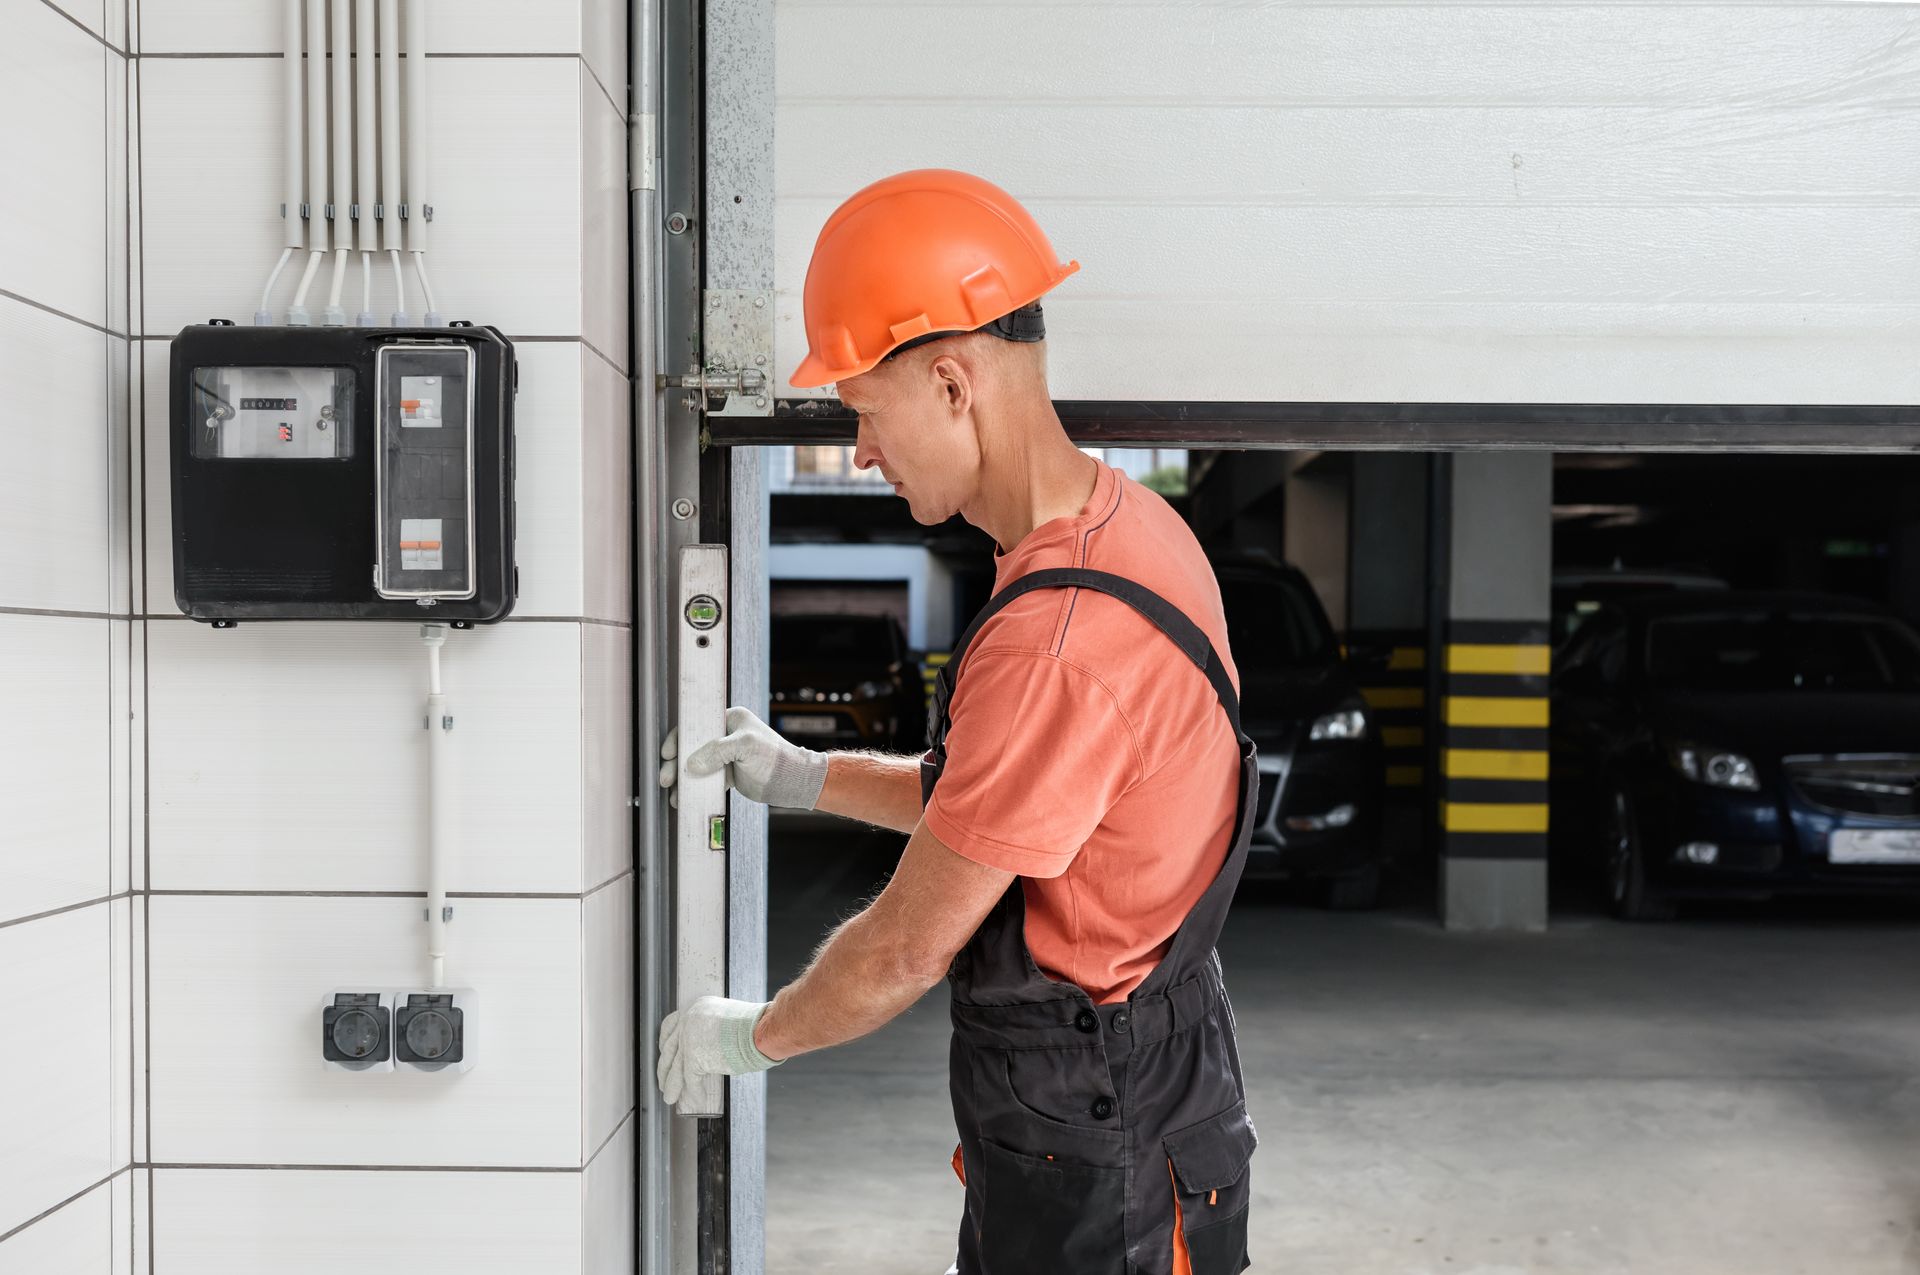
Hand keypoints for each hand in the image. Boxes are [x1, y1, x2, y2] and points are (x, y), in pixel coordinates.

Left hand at [656, 995, 783, 1105]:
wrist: (758, 1030)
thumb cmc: (752, 1025)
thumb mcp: (725, 1019)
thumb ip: (711, 1030)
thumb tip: (708, 1047)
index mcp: (696, 1008)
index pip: (671, 1025)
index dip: (666, 1041)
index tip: (664, 1051)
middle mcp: (688, 1021)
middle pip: (670, 1048)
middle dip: (665, 1066)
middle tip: (664, 1077)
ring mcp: (688, 1039)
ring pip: (675, 1067)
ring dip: (672, 1084)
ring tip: (670, 1096)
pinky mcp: (694, 1058)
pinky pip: (690, 1080)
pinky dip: (694, 1092)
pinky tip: (695, 1100)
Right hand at [658, 706, 829, 810]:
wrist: (792, 781)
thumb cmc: (774, 757)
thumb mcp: (745, 746)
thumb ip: (716, 752)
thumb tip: (691, 765)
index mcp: (729, 720)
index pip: (696, 726)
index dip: (679, 739)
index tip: (667, 753)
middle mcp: (726, 736)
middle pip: (692, 748)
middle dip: (677, 764)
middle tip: (667, 778)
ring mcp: (726, 756)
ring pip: (697, 766)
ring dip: (684, 779)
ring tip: (674, 794)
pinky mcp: (728, 774)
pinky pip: (707, 780)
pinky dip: (696, 789)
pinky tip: (686, 798)